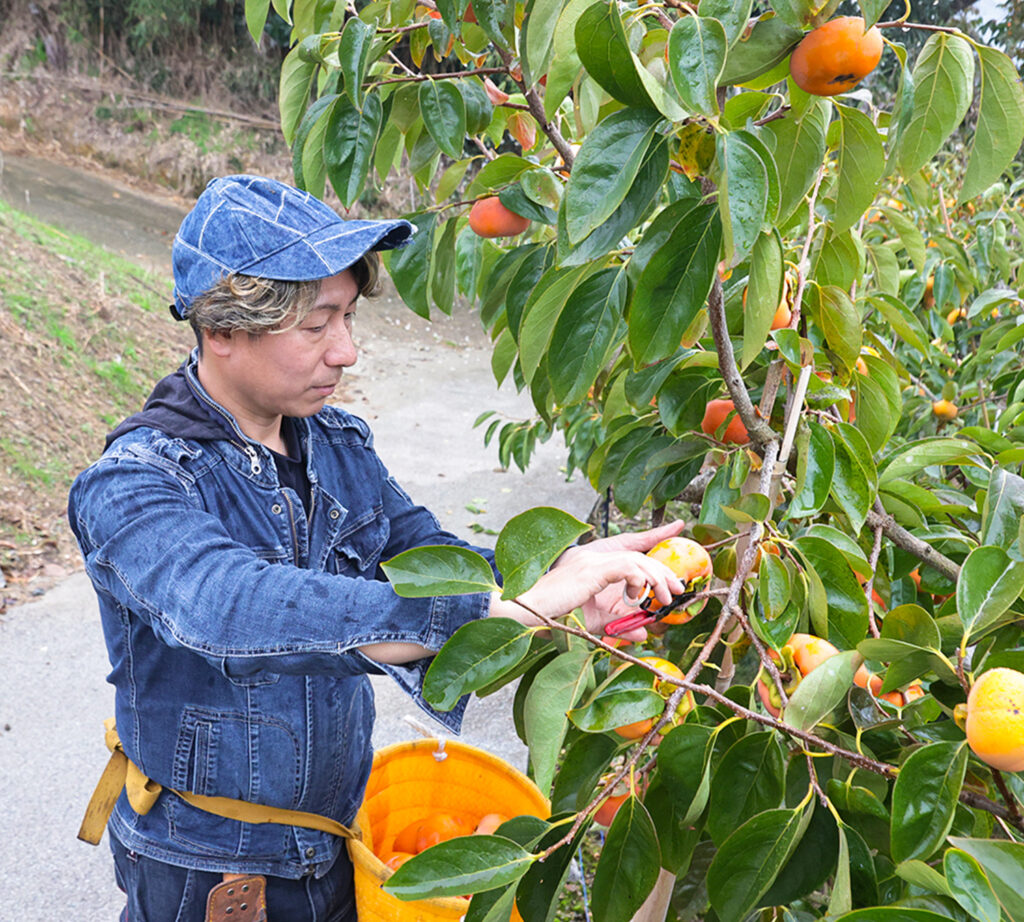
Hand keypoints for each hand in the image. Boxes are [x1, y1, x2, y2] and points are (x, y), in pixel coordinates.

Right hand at [489, 522, 687, 639]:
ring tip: (665, 598)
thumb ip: (619, 625)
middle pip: (637, 553)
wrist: (525, 617)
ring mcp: (589, 560)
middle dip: (663, 569)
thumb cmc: (554, 618)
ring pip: (635, 559)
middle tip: (678, 589)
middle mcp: (591, 555)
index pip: (628, 545)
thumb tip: (645, 633)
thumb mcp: (594, 623)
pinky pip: (625, 567)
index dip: (654, 534)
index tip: (676, 526)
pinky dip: (639, 580)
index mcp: (592, 563)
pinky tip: (639, 596)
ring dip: (656, 578)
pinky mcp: (589, 570)